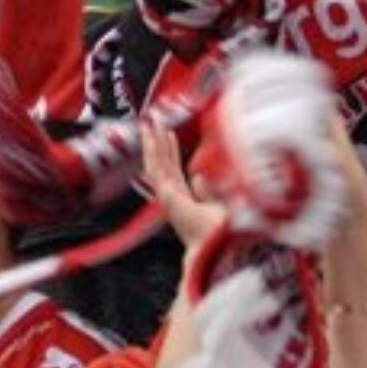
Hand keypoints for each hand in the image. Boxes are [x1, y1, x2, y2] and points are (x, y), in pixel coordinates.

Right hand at [141, 116, 225, 247]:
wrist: (213, 244)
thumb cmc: (217, 232)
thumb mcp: (214, 205)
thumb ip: (205, 191)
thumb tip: (198, 175)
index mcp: (184, 200)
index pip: (173, 171)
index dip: (170, 152)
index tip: (168, 136)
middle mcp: (172, 196)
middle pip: (162, 163)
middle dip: (158, 143)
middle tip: (153, 124)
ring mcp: (166, 194)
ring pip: (155, 163)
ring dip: (152, 142)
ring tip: (149, 123)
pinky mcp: (165, 192)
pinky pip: (156, 166)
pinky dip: (152, 149)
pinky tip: (151, 135)